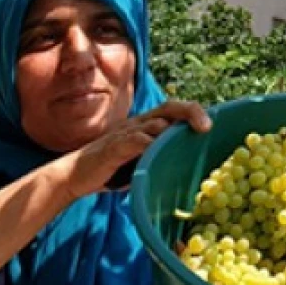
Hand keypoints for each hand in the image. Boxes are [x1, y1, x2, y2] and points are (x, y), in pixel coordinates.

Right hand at [58, 100, 210, 199]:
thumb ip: (158, 156)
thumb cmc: (111, 170)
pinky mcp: (113, 147)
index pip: (174, 110)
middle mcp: (138, 124)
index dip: (193, 112)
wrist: (74, 176)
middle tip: (207, 127)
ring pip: (155, 122)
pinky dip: (148, 143)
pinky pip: (134, 140)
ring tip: (191, 136)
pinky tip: (158, 149)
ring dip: (174, 129)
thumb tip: (186, 166)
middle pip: (169, 108)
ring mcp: (125, 133)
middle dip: (191, 112)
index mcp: (146, 125)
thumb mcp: (139, 160)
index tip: (212, 124)